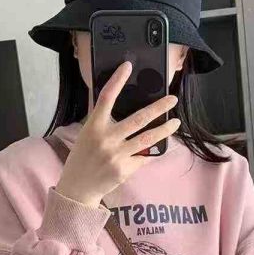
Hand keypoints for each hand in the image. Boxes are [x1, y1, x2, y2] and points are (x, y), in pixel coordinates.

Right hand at [55, 60, 180, 206]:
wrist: (77, 188)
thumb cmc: (83, 158)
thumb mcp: (87, 135)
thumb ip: (102, 121)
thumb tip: (122, 104)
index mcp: (93, 126)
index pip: (106, 98)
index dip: (117, 80)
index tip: (128, 66)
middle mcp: (105, 139)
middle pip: (138, 119)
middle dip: (159, 108)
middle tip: (172, 99)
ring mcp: (116, 155)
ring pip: (148, 139)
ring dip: (165, 129)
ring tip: (175, 122)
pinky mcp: (124, 169)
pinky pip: (143, 158)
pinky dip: (149, 153)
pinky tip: (154, 149)